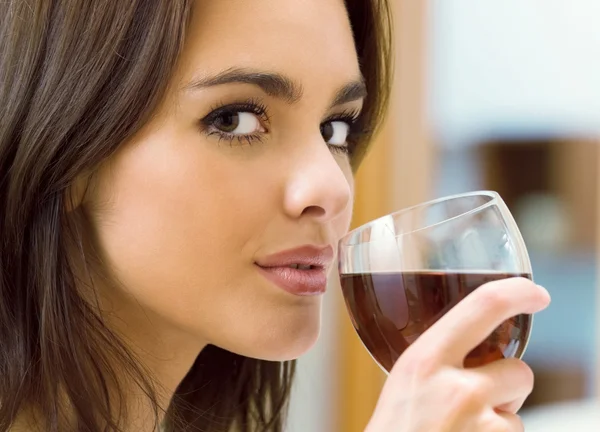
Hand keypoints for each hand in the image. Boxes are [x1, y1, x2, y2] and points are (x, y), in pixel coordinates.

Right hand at [366, 277, 549, 431]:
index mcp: (425, 361)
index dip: (517, 292)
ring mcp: (482, 426)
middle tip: (473, 404)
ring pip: (519, 415)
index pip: (482, 306)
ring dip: (499, 424)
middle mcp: (458, 389)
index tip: (535, 293)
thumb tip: (476, 352)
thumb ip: (437, 363)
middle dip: (507, 387)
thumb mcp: (404, 386)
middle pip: (519, 370)